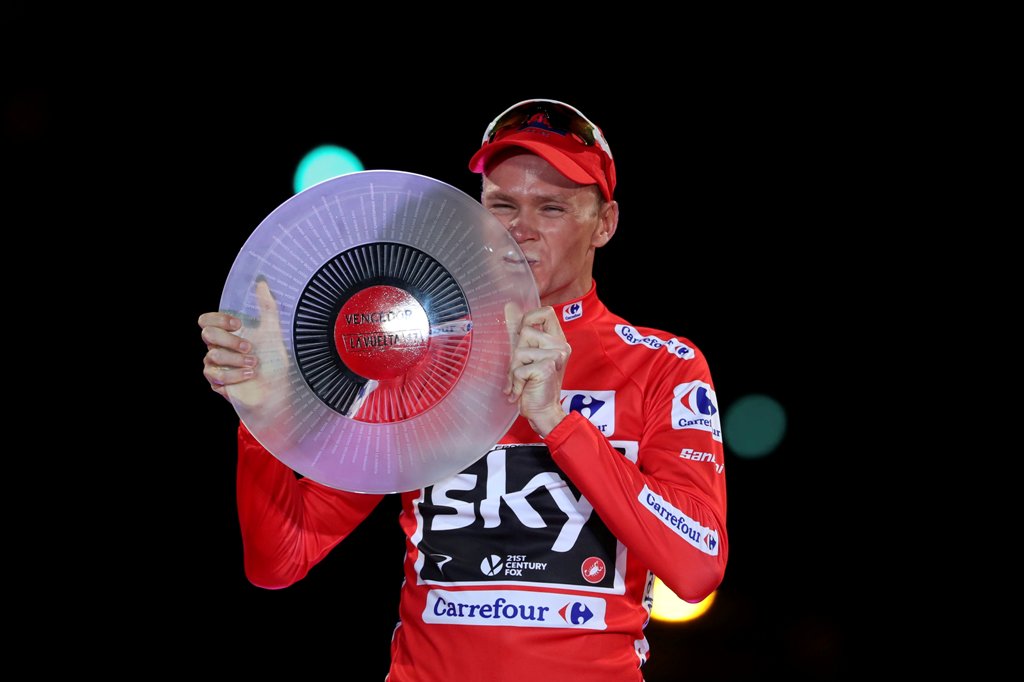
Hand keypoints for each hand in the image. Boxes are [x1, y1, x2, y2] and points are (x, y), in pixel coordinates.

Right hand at [199, 280, 288, 407]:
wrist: (279, 391)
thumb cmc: (274, 363)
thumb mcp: (273, 333)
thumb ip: (267, 307)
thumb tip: (262, 283)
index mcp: (228, 334)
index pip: (207, 320)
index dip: (218, 319)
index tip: (238, 324)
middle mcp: (219, 348)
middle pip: (207, 335)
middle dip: (229, 340)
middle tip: (249, 348)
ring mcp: (216, 366)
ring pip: (211, 356)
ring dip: (236, 360)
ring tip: (254, 365)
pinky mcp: (217, 384)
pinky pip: (216, 375)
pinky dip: (235, 375)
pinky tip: (249, 376)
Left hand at [504, 306, 570, 436]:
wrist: (543, 413)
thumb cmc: (534, 386)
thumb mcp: (529, 357)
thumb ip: (522, 335)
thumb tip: (508, 307)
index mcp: (558, 341)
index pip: (546, 312)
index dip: (530, 318)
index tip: (522, 334)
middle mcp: (559, 346)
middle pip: (525, 331)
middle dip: (516, 353)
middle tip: (522, 370)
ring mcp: (555, 356)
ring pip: (518, 350)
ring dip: (514, 369)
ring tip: (522, 382)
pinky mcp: (546, 367)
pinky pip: (518, 369)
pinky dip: (515, 383)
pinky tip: (522, 391)